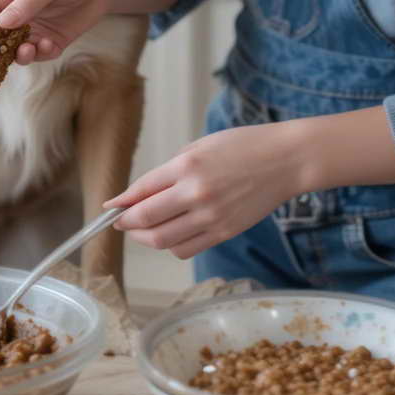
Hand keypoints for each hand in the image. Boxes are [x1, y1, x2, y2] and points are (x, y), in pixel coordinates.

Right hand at [0, 0, 113, 63]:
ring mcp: (34, 29)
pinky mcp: (51, 41)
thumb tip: (0, 25)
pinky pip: (39, 53)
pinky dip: (41, 54)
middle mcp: (17, 13)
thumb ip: (26, 4)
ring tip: (28, 51)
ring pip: (16, 49)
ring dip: (18, 54)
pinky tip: (49, 46)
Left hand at [103, 121, 302, 258]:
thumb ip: (170, 171)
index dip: (120, 203)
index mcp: (187, 166)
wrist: (285, 160)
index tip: (109, 207)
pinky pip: (186, 249)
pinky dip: (171, 245)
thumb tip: (141, 194)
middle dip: (127, 224)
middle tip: (121, 221)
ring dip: (146, 238)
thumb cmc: (242, 146)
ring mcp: (211, 216)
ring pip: (163, 241)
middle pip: (146, 221)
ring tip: (143, 230)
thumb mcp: (200, 146)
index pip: (141, 192)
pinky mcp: (225, 232)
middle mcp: (196, 193)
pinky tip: (170, 235)